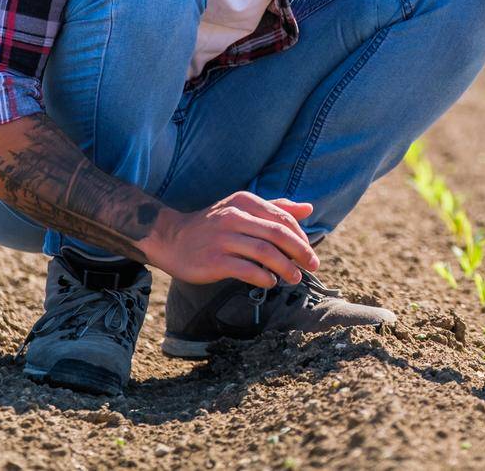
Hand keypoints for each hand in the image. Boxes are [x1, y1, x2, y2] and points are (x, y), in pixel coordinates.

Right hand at [140, 190, 319, 287]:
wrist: (171, 239)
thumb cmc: (213, 225)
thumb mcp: (242, 208)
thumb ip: (275, 208)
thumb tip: (308, 209)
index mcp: (244, 201)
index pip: (283, 218)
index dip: (301, 237)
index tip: (309, 252)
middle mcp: (234, 216)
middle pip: (278, 234)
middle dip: (300, 252)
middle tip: (313, 266)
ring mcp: (223, 238)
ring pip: (266, 253)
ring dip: (286, 268)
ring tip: (295, 277)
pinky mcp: (214, 260)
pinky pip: (247, 270)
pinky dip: (265, 277)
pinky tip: (270, 282)